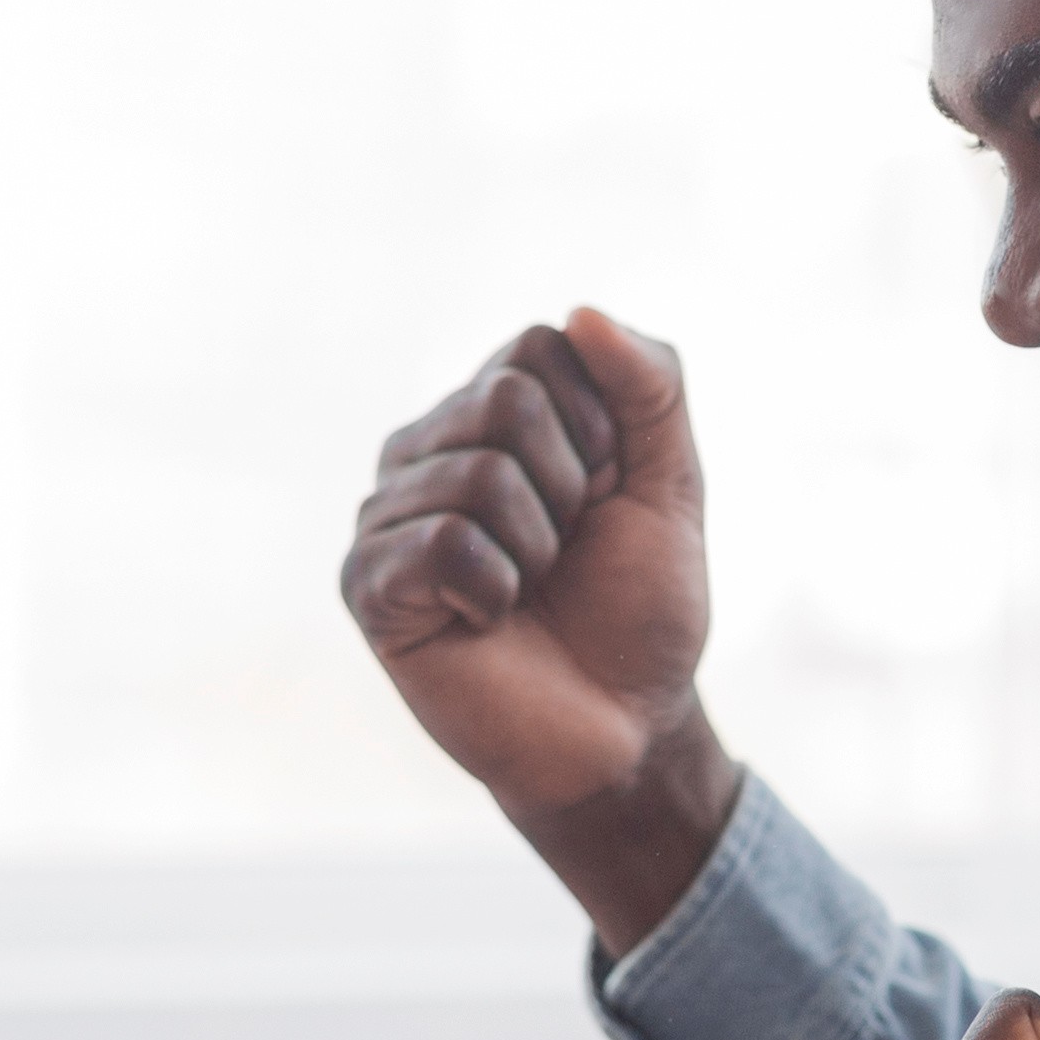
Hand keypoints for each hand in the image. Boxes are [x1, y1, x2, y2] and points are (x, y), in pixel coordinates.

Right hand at [339, 308, 734, 950]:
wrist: (623, 728)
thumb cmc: (639, 609)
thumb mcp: (672, 484)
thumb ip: (650, 387)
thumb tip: (581, 311)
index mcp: (492, 412)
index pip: (539, 344)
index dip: (602, 426)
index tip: (605, 496)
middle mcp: (427, 448)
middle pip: (505, 400)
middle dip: (571, 488)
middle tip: (563, 554)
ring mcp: (388, 514)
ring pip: (479, 475)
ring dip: (537, 550)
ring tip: (527, 592)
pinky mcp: (367, 584)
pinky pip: (441, 545)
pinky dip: (493, 592)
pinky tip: (485, 622)